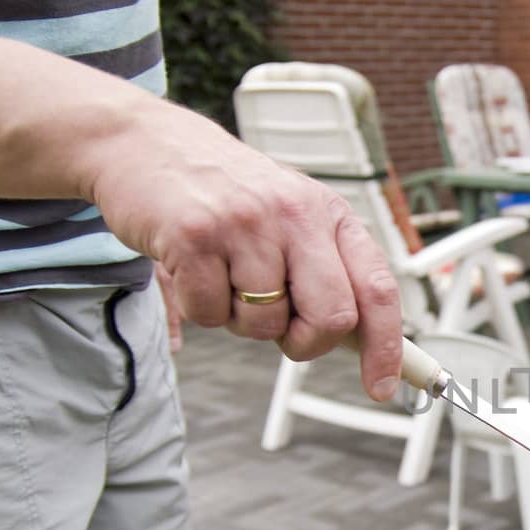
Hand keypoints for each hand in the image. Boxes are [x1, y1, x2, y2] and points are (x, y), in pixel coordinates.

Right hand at [84, 101, 402, 399]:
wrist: (144, 141)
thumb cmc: (225, 193)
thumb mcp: (289, 216)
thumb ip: (326, 270)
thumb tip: (359, 341)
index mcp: (328, 213)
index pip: (377, 289)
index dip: (386, 346)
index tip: (380, 388)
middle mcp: (295, 214)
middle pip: (332, 318)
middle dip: (307, 343)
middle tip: (281, 329)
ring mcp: (246, 224)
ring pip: (265, 324)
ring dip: (242, 321)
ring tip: (224, 276)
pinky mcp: (194, 236)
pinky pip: (211, 314)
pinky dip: (200, 309)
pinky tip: (191, 268)